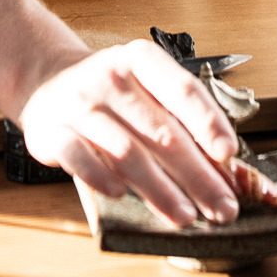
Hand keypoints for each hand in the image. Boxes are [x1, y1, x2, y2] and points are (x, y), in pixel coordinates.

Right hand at [18, 39, 240, 227]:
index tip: (229, 154)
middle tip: (223, 206)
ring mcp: (80, 105)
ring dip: (160, 189)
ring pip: (126, 151)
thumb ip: (178, 120)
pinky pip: (80, 158)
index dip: (208, 122)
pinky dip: (102, 178)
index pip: (182, 89)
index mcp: (141, 60)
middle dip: (197, 175)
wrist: (47, 81)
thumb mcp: (143, 88)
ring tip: (186, 215)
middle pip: (161, 131)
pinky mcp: (53, 132)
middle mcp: (111, 78)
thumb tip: (224, 168)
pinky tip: (123, 196)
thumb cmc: (110, 92)